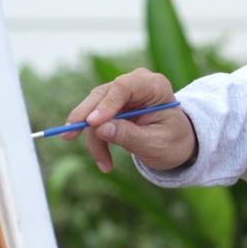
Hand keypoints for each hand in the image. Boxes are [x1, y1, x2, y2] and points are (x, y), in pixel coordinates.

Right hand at [64, 67, 196, 172]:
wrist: (178, 143)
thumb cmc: (173, 141)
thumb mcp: (155, 144)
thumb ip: (129, 135)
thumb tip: (101, 129)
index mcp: (155, 86)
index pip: (125, 85)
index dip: (106, 103)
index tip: (92, 123)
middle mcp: (137, 83)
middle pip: (103, 94)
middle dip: (85, 117)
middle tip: (68, 135)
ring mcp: (123, 93)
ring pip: (93, 109)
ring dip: (93, 138)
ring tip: (104, 164)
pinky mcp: (113, 105)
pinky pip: (95, 120)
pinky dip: (96, 140)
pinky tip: (104, 161)